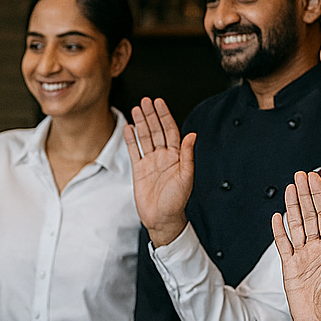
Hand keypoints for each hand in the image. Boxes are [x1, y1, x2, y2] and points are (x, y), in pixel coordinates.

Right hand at [125, 98, 196, 245]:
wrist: (162, 219)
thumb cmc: (176, 201)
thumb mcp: (186, 178)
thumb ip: (188, 155)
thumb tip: (192, 135)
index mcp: (177, 156)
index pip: (170, 130)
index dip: (165, 116)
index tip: (159, 103)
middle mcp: (163, 156)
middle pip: (156, 130)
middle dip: (151, 115)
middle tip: (146, 101)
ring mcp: (151, 162)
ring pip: (145, 138)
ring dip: (141, 123)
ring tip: (136, 109)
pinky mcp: (139, 170)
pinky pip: (134, 151)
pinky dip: (131, 140)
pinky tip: (128, 128)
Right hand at [271, 170, 320, 320]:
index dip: (320, 196)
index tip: (315, 180)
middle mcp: (317, 249)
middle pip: (309, 215)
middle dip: (305, 194)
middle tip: (301, 176)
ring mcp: (302, 257)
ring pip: (296, 225)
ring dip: (292, 206)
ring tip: (290, 188)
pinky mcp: (289, 267)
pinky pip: (282, 244)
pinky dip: (279, 230)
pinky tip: (277, 217)